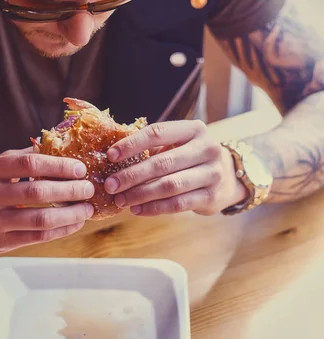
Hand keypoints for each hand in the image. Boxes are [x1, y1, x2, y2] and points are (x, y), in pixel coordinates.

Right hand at [0, 149, 93, 252]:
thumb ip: (21, 157)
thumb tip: (58, 146)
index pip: (29, 164)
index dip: (59, 166)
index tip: (80, 168)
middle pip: (38, 192)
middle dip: (70, 190)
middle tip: (89, 188)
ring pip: (40, 219)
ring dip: (70, 214)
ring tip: (87, 208)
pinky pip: (36, 238)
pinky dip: (60, 231)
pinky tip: (73, 223)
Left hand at [105, 121, 248, 216]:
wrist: (229, 176)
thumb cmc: (191, 157)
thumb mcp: (178, 144)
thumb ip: (154, 147)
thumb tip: (114, 158)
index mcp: (194, 129)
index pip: (158, 133)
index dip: (132, 144)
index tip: (111, 156)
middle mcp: (207, 148)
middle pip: (162, 162)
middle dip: (132, 175)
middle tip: (110, 185)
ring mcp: (212, 173)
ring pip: (169, 186)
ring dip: (140, 194)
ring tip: (121, 200)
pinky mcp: (212, 196)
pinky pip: (178, 204)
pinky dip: (154, 208)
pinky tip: (137, 209)